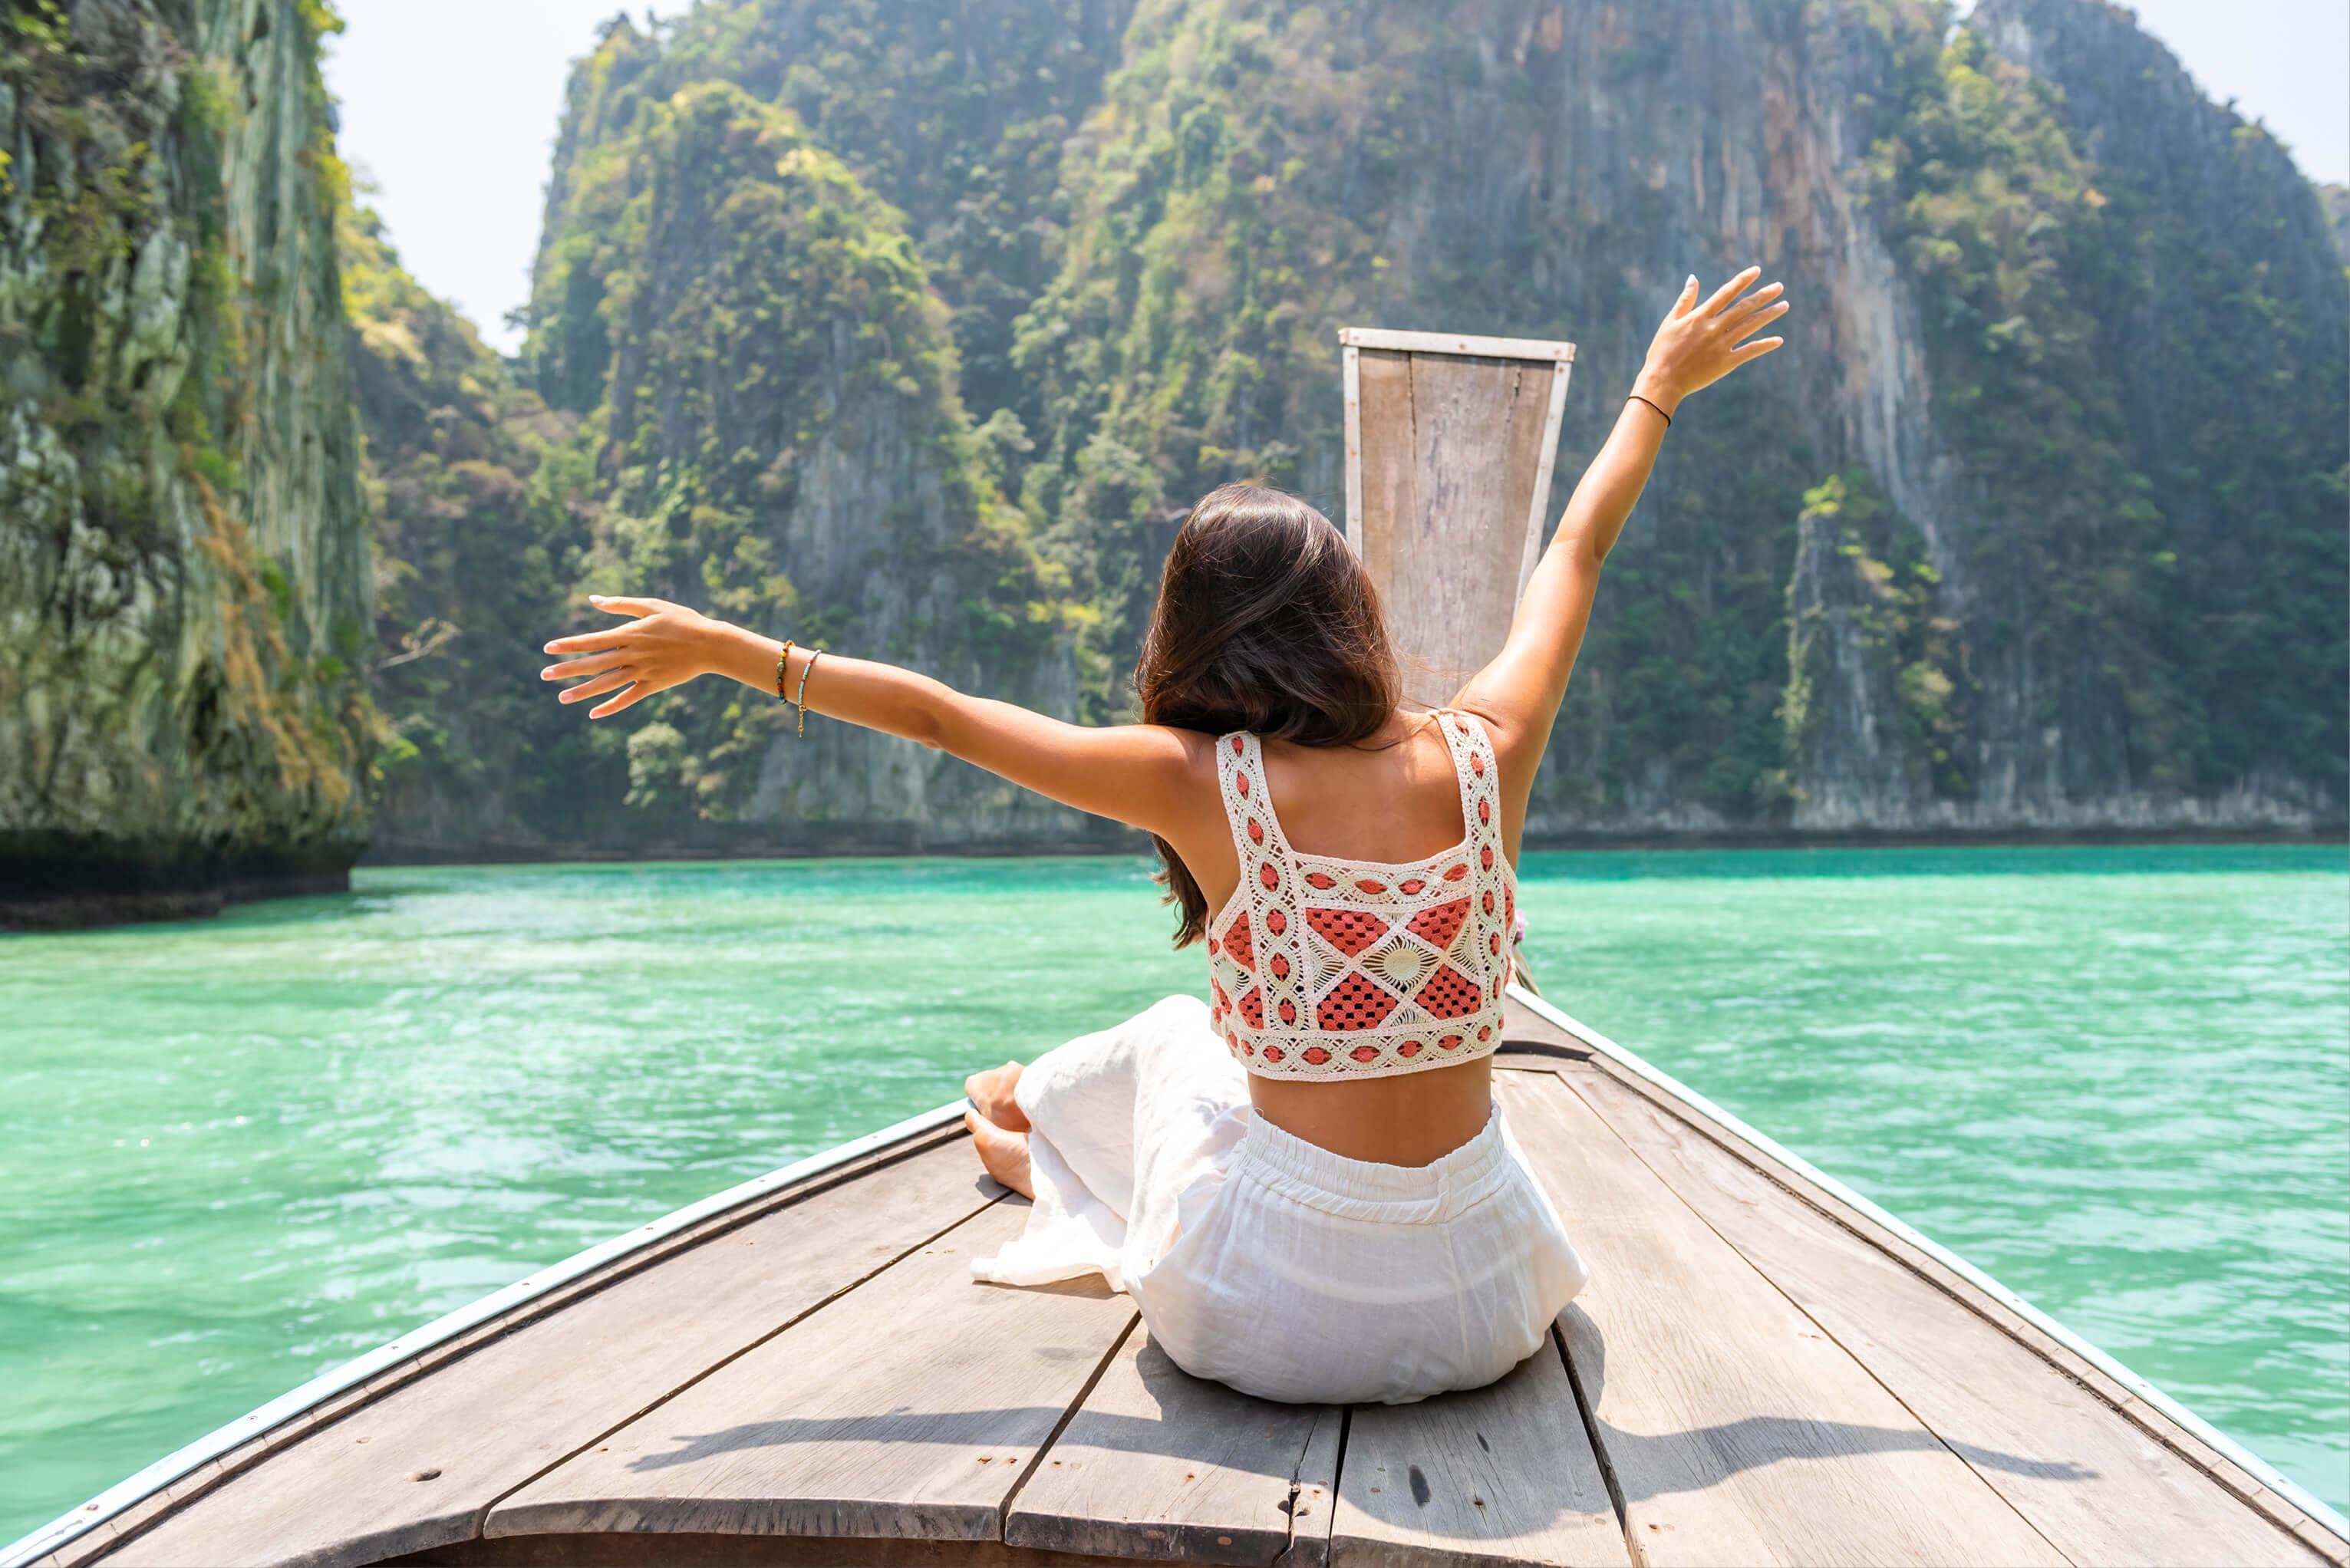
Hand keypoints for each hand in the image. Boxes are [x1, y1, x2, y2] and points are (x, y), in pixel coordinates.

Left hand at [540, 595, 723, 717]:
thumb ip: (622, 604)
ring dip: (583, 691)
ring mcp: (643, 672)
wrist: (711, 644)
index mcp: (630, 633)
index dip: (569, 645)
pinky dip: (611, 707)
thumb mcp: (652, 606)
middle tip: (544, 676)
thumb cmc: (683, 620)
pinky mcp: (653, 685)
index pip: (592, 641)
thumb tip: (594, 599)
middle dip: (567, 670)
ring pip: (607, 683)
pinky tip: (594, 714)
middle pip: (594, 663)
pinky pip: (628, 698)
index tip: (548, 649)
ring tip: (561, 697)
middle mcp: (633, 654)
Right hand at [1632, 266, 1788, 414]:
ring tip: (1784, 305)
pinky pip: (1749, 351)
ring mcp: (1721, 345)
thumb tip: (1693, 277)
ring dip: (1769, 314)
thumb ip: (1685, 300)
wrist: (1662, 381)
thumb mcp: (1670, 322)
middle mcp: (1713, 328)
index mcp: (1700, 317)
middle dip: (1763, 295)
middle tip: (1779, 287)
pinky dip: (1765, 345)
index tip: (1757, 271)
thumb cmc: (1662, 351)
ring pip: (1750, 326)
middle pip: (1744, 307)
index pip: (1726, 293)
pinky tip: (1778, 340)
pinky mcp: (1725, 363)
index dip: (1742, 281)